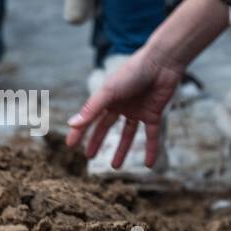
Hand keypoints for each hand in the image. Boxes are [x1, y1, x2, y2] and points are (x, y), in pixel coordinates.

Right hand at [66, 0, 230, 167]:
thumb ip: (91, 109)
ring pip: (127, 134)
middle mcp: (121, 105)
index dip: (80, 132)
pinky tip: (147, 165)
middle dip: (98, 141)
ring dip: (122, 150)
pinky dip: (150, 150)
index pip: (89, 118)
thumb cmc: (132, 73)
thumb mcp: (109, 92)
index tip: (70, 146)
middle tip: (89, 157)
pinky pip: (152, 136)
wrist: (161, 64)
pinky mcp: (154, 114)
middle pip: (106, 127)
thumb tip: (72, 124)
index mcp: (107, 98)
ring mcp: (137, 111)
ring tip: (115, 166)